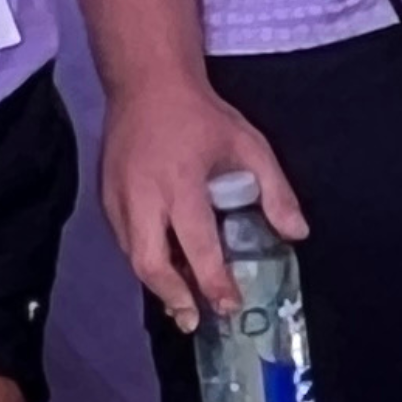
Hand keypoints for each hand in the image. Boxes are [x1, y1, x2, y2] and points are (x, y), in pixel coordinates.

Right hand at [103, 80, 304, 325]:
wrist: (146, 82)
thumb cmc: (202, 116)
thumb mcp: (250, 145)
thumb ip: (275, 191)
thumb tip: (297, 234)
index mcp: (181, 182)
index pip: (197, 245)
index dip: (213, 281)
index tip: (230, 305)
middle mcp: (143, 196)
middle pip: (150, 263)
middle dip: (173, 297)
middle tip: (195, 320)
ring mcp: (118, 198)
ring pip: (132, 257)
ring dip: (157, 284)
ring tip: (182, 304)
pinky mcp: (104, 198)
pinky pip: (124, 241)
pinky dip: (144, 260)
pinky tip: (165, 270)